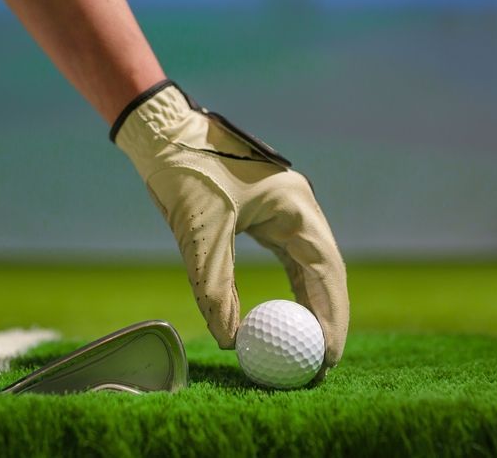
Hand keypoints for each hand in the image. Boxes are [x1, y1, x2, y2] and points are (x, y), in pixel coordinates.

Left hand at [112, 80, 348, 370]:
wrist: (165, 134)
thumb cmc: (185, 173)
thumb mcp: (200, 233)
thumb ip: (215, 286)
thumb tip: (230, 339)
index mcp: (295, 204)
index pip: (326, 269)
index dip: (331, 315)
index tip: (327, 354)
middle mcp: (299, 208)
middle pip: (327, 271)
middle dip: (329, 317)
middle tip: (323, 362)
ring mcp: (287, 210)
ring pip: (310, 267)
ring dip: (312, 306)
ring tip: (312, 348)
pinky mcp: (269, 216)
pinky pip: (289, 260)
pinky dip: (292, 290)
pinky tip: (288, 316)